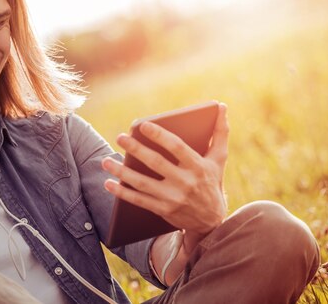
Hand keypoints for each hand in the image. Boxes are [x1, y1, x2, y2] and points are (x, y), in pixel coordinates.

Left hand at [102, 103, 229, 243]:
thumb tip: (221, 106)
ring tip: (106, 160)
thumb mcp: (219, 160)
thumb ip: (220, 133)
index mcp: (198, 166)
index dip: (160, 136)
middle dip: (136, 149)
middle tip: (120, 137)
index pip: (177, 147)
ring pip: (143, 183)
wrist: (212, 221)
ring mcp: (173, 198)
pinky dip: (122, 193)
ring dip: (122, 172)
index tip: (143, 125)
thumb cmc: (212, 182)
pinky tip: (108, 183)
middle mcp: (185, 182)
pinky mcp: (163, 210)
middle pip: (156, 163)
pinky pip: (139, 201)